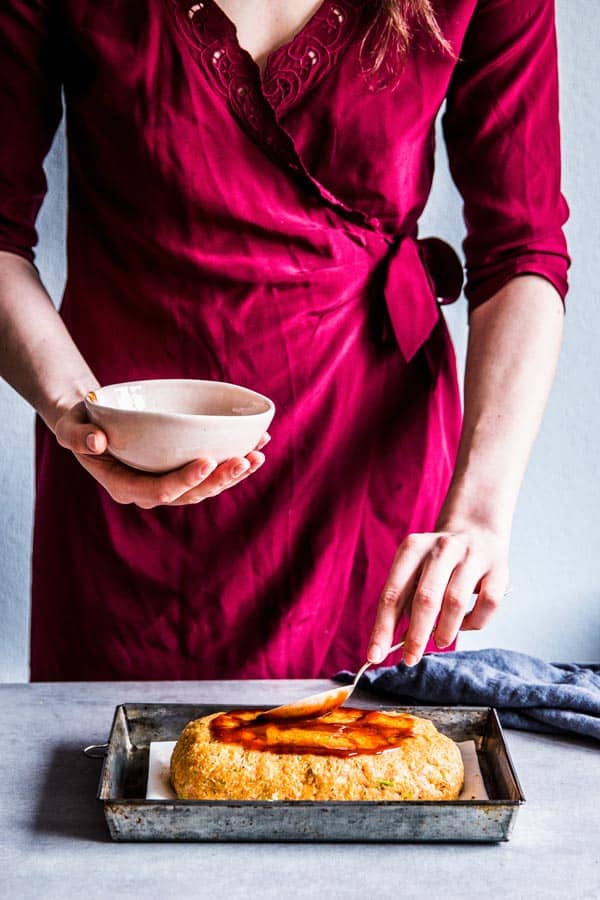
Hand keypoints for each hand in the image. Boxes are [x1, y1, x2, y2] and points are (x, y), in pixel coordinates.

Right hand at [54, 400, 269, 507]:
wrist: (91, 424)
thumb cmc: (79, 425)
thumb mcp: (70, 428)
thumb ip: (76, 436)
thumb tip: (96, 442)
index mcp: (124, 486)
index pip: (160, 491)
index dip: (186, 479)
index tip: (208, 459)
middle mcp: (150, 491)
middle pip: (191, 494)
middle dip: (221, 479)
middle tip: (245, 459)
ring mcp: (168, 484)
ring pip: (206, 488)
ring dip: (234, 474)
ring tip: (258, 454)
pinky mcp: (180, 472)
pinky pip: (211, 473)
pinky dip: (234, 461)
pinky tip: (257, 445)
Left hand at [367, 526, 508, 666]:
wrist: (477, 528)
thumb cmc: (438, 560)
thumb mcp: (415, 569)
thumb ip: (406, 601)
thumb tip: (400, 642)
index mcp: (413, 548)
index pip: (393, 593)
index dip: (383, 628)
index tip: (375, 655)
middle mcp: (442, 549)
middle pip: (425, 599)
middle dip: (415, 636)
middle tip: (410, 659)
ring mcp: (472, 557)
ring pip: (456, 602)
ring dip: (445, 631)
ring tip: (440, 641)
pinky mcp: (498, 570)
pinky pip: (487, 604)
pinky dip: (474, 622)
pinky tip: (465, 625)